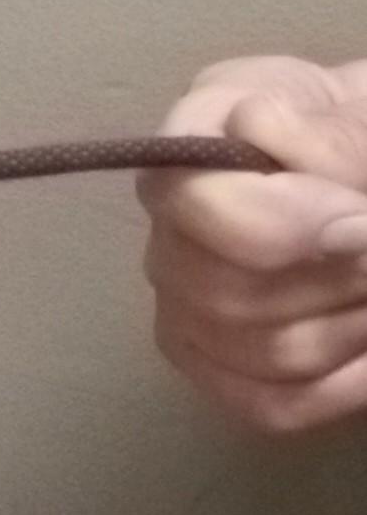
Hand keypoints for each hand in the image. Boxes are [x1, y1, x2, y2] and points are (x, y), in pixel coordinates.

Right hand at [142, 54, 366, 431]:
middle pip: (229, 295)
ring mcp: (184, 312)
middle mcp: (166, 240)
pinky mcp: (215, 370)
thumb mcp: (354, 107)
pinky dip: (346, 385)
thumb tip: (327, 209)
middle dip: (339, 278)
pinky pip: (273, 406)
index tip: (359, 221)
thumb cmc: (353, 129)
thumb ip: (333, 138)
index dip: (280, 224)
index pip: (193, 203)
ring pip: (267, 352)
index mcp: (189, 151)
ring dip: (354, 324)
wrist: (357, 162)